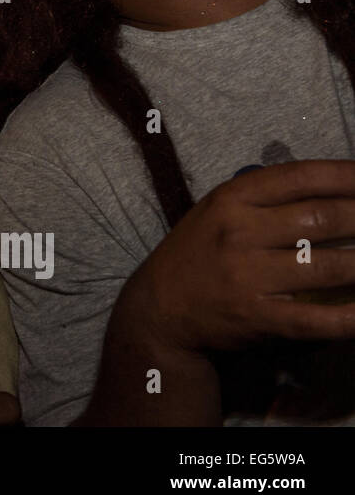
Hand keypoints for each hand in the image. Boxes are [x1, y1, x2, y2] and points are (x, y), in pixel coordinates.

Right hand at [120, 160, 354, 356]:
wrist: (159, 307)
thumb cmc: (200, 253)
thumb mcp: (220, 212)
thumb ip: (268, 199)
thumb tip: (340, 191)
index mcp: (232, 198)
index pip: (302, 177)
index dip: (350, 176)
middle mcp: (240, 232)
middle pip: (325, 218)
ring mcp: (248, 275)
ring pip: (330, 266)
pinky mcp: (257, 316)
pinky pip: (317, 318)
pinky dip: (353, 317)